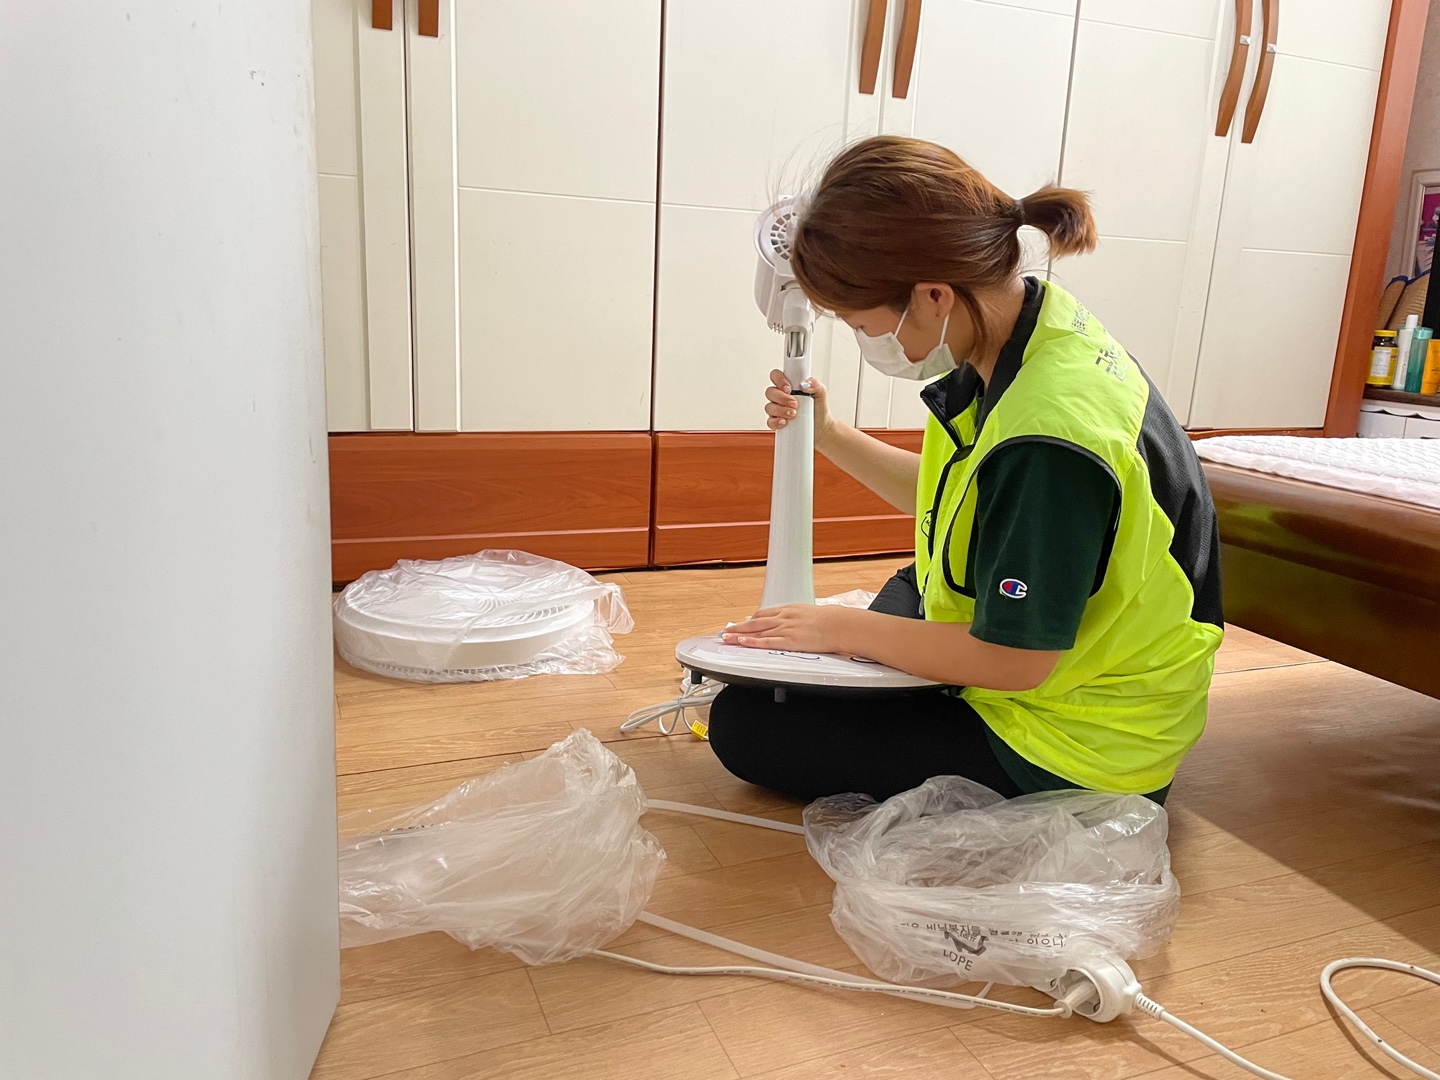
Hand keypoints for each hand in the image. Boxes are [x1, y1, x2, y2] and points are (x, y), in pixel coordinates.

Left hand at [721, 604, 849, 653]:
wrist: (840, 624)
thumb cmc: (830, 620)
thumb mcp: (810, 613)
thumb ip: (797, 618)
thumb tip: (794, 623)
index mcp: (789, 610)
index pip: (763, 614)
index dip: (750, 621)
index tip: (740, 624)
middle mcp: (784, 617)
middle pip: (755, 622)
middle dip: (738, 627)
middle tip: (724, 632)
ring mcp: (785, 629)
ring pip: (757, 631)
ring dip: (739, 635)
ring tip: (726, 639)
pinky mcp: (789, 641)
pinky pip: (767, 641)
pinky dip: (753, 642)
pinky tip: (742, 643)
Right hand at [765, 370, 833, 445]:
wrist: (822, 426)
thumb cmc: (818, 408)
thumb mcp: (821, 393)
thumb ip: (815, 384)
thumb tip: (804, 384)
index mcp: (788, 385)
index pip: (776, 376)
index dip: (779, 380)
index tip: (789, 388)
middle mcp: (780, 396)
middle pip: (770, 392)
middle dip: (782, 398)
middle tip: (795, 404)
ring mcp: (777, 409)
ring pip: (769, 407)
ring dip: (781, 410)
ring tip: (794, 414)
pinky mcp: (776, 422)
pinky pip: (770, 422)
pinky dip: (776, 422)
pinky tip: (785, 422)